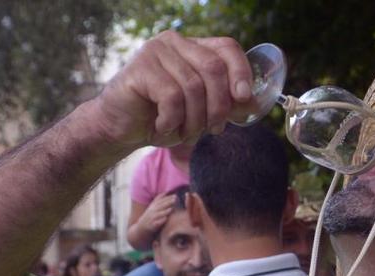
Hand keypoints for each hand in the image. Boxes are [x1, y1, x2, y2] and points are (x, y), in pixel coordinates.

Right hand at [91, 31, 251, 148]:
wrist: (120, 128)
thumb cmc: (162, 118)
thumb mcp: (202, 113)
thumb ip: (227, 104)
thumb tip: (255, 103)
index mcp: (193, 47)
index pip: (227, 47)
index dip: (241, 72)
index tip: (244, 98)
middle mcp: (175, 43)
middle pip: (214, 68)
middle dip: (219, 106)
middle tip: (214, 129)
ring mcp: (155, 52)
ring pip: (193, 87)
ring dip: (194, 120)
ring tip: (182, 133)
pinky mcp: (140, 68)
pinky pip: (171, 97)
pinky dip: (172, 120)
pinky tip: (162, 127)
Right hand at [136, 193, 175, 235]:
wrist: (140, 228)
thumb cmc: (149, 216)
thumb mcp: (153, 206)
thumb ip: (159, 199)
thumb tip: (166, 192)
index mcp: (153, 206)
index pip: (161, 201)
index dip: (168, 198)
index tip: (175, 195)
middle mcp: (152, 211)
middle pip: (160, 206)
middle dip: (168, 202)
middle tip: (175, 199)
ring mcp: (151, 219)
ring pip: (158, 214)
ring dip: (165, 211)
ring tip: (171, 209)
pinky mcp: (151, 226)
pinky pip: (156, 223)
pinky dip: (160, 221)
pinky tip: (165, 219)